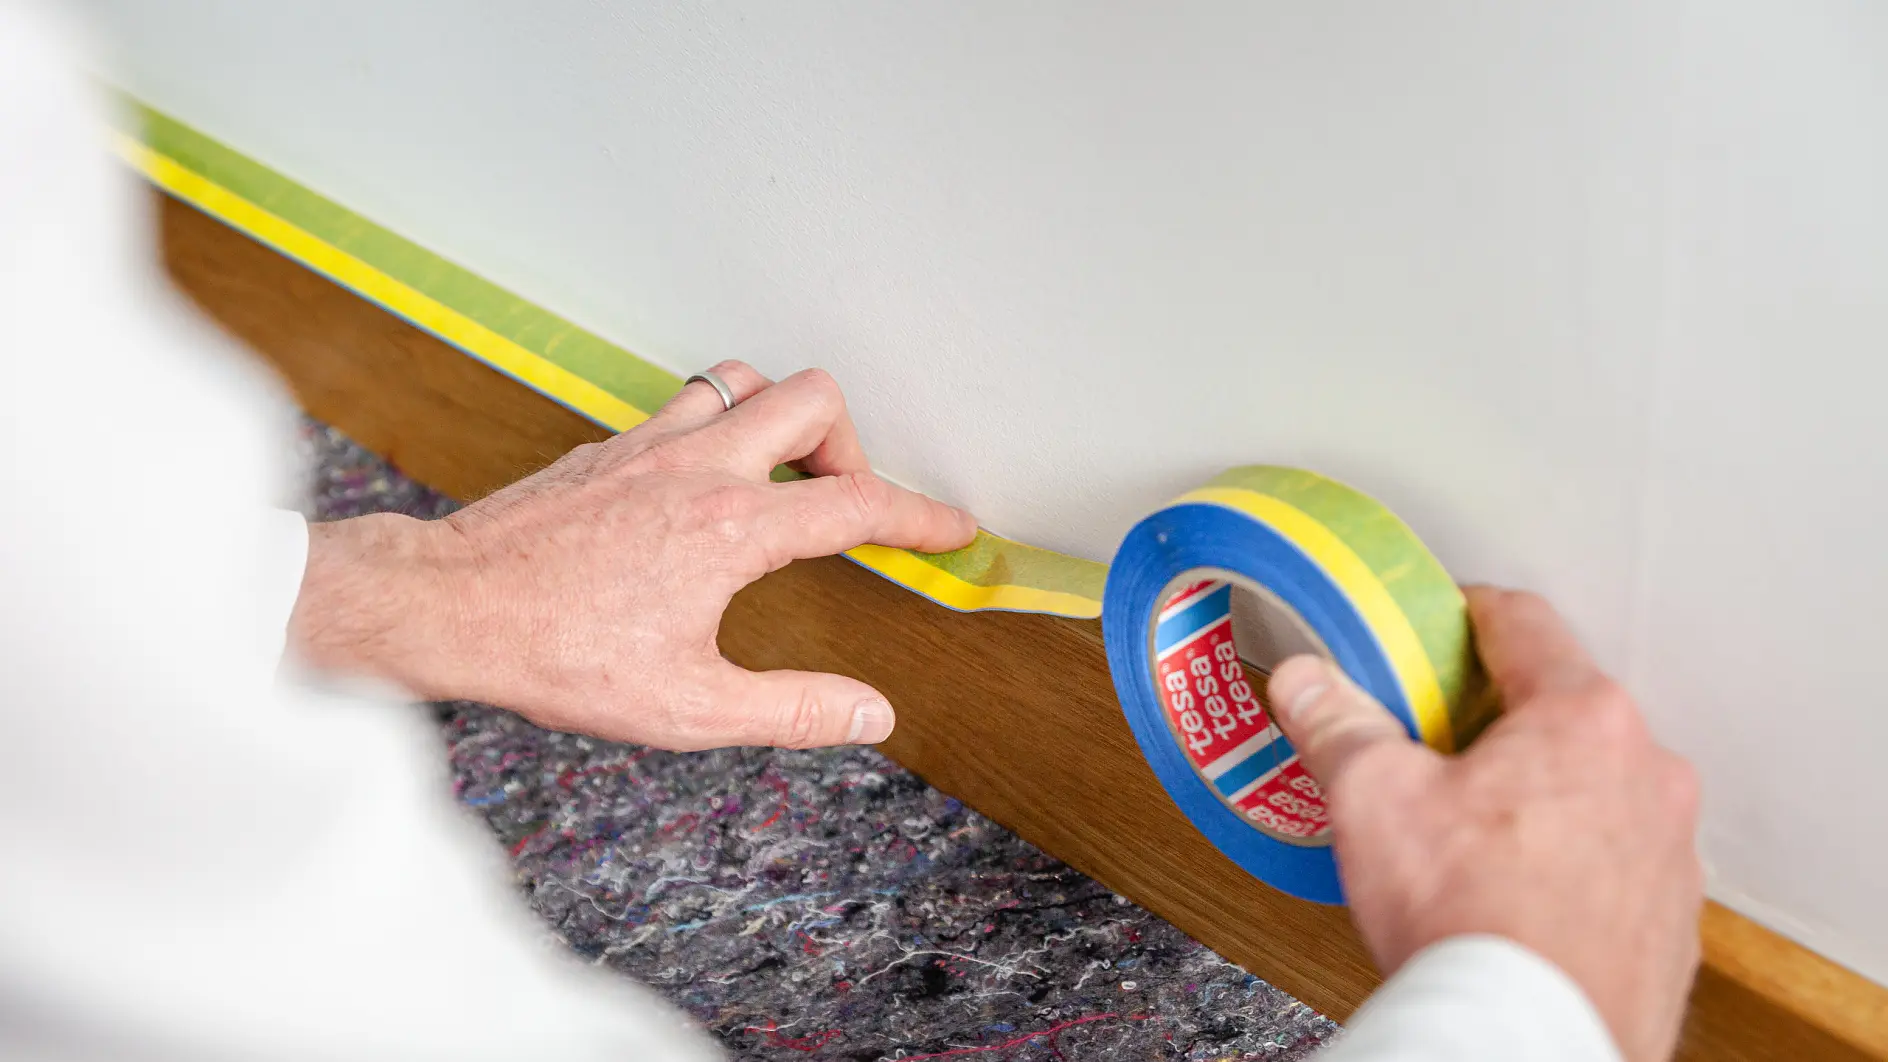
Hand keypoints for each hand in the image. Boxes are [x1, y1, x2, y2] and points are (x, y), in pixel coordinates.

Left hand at [289, 362, 977, 749]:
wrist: (447, 607)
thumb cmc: (556, 656)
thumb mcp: (687, 708)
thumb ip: (792, 710)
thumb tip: (871, 713)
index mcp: (732, 529)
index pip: (856, 505)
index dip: (920, 517)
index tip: (952, 529)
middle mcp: (698, 468)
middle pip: (813, 401)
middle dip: (851, 446)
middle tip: (842, 504)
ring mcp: (649, 447)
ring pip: (747, 381)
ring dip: (781, 419)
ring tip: (781, 481)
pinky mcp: (608, 446)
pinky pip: (689, 402)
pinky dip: (721, 424)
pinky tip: (706, 482)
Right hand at [1266, 587, 1701, 1061]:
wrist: (1533, 1039)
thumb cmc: (1474, 921)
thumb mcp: (1373, 797)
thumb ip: (1338, 724)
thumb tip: (1308, 683)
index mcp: (1581, 718)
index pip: (1523, 622)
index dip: (1465, 614)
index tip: (1438, 623)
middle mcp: (1645, 771)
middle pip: (1561, 708)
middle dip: (1496, 719)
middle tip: (1432, 743)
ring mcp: (1668, 847)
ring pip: (1595, 786)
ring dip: (1539, 793)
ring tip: (1466, 831)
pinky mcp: (1670, 915)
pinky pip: (1615, 859)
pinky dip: (1568, 860)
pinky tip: (1510, 892)